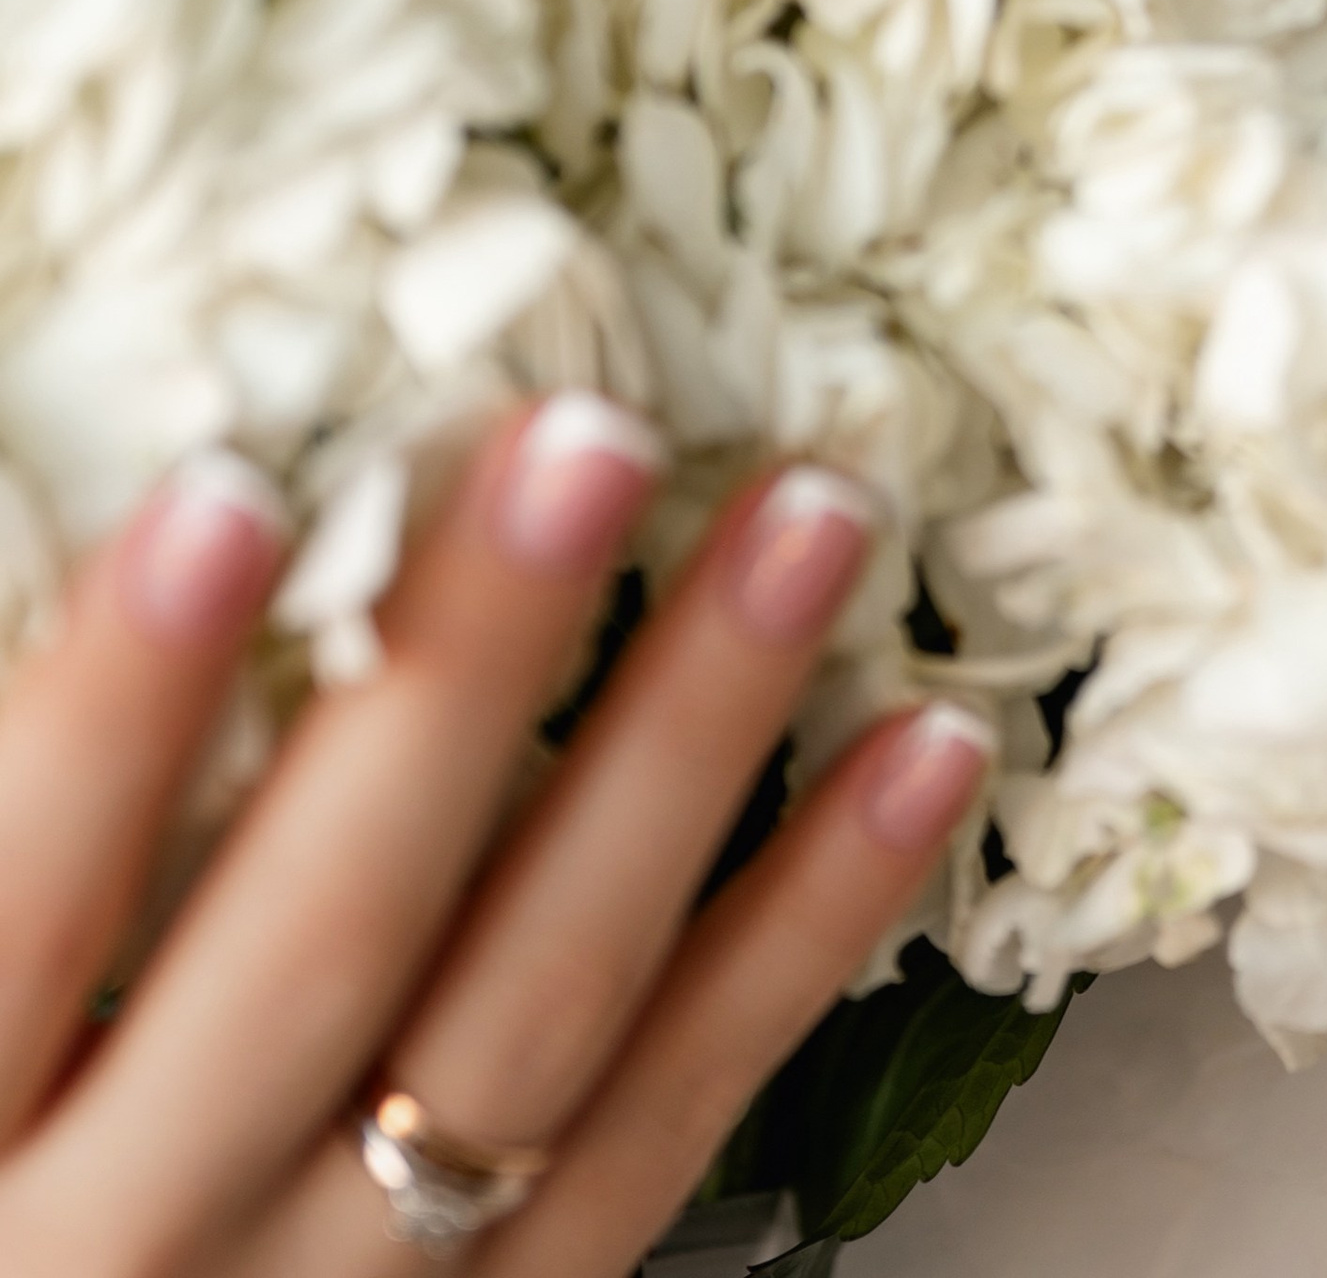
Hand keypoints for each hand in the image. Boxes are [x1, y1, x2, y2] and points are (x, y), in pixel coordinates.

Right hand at [0, 398, 989, 1275]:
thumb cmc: (10, 1153)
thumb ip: (16, 815)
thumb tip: (151, 512)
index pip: (22, 916)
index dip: (116, 711)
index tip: (226, 494)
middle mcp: (139, 1253)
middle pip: (322, 953)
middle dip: (466, 679)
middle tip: (593, 443)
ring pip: (538, 1024)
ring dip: (691, 751)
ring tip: (811, 524)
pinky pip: (673, 1125)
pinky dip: (810, 926)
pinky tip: (922, 750)